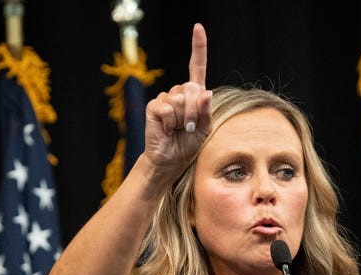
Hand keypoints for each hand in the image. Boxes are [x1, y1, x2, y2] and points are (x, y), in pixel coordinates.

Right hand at [142, 23, 211, 181]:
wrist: (171, 160)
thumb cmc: (188, 145)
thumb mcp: (204, 128)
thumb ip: (206, 110)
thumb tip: (205, 91)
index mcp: (193, 95)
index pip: (196, 67)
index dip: (198, 47)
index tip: (198, 28)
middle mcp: (178, 92)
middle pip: (192, 88)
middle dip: (195, 110)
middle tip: (188, 127)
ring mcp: (165, 98)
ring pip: (180, 99)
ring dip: (183, 118)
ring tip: (177, 129)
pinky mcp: (154, 106)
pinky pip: (167, 107)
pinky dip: (170, 121)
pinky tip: (167, 128)